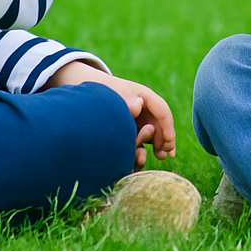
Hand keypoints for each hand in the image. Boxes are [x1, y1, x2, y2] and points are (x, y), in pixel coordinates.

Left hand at [47, 61, 175, 169]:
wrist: (82, 92)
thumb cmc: (100, 93)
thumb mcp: (113, 95)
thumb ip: (125, 101)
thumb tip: (138, 105)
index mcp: (143, 96)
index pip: (161, 110)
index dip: (168, 127)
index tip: (169, 143)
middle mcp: (143, 107)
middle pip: (160, 124)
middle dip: (165, 139)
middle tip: (165, 155)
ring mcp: (136, 118)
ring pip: (152, 133)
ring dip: (157, 145)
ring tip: (158, 157)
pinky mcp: (128, 128)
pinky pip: (140, 139)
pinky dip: (144, 148)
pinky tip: (142, 157)